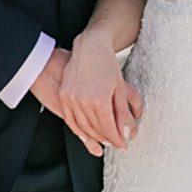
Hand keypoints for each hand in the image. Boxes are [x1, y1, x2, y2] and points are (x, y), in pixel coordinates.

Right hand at [56, 30, 144, 157]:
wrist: (88, 47)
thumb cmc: (106, 64)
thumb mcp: (119, 89)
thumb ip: (122, 114)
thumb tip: (126, 134)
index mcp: (100, 100)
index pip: (109, 129)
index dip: (118, 139)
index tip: (124, 144)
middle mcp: (83, 101)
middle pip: (97, 130)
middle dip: (108, 139)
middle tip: (117, 142)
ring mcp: (71, 99)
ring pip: (83, 128)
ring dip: (95, 137)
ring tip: (105, 140)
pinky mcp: (64, 97)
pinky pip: (71, 121)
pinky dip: (79, 131)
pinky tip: (87, 135)